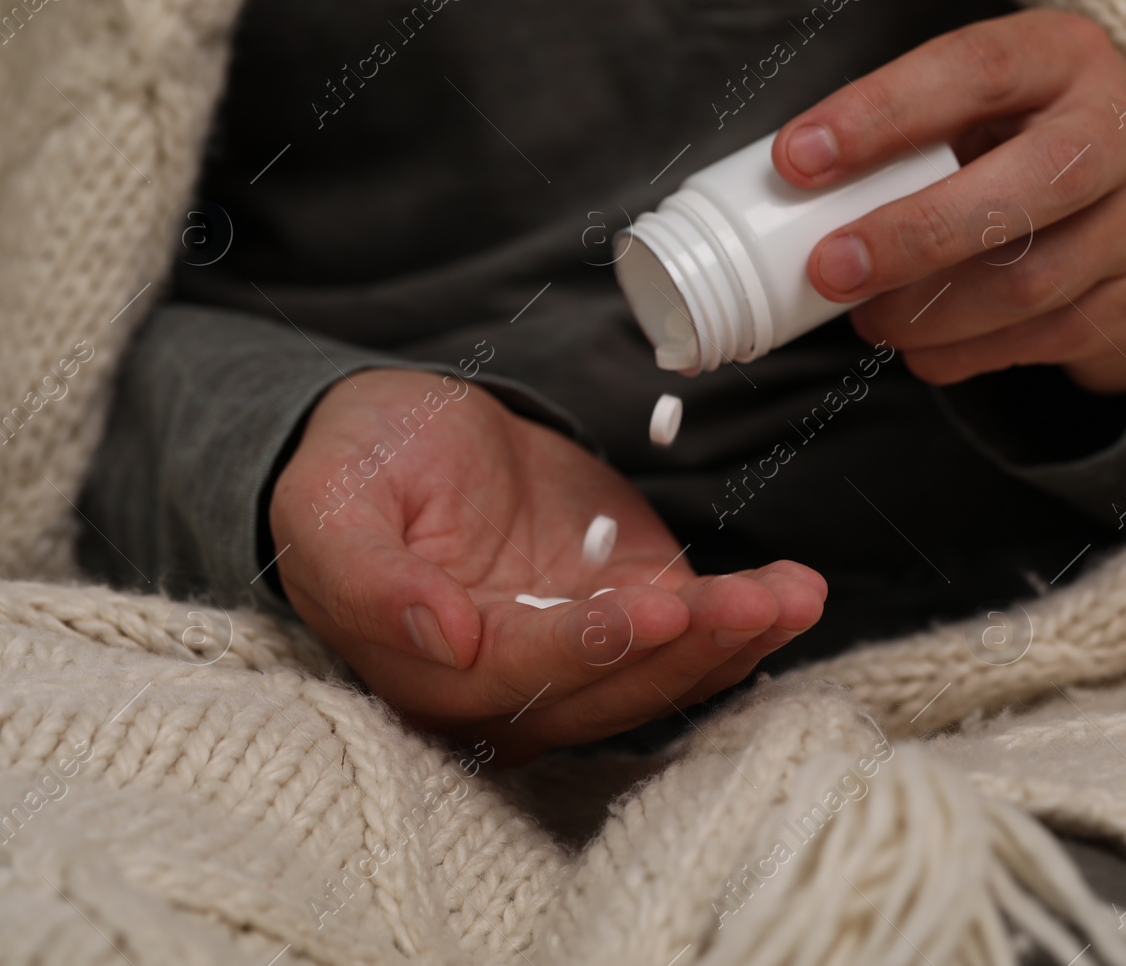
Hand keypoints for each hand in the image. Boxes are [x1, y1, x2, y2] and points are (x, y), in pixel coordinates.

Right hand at [268, 368, 824, 761]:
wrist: (399, 437)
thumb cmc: (354, 467)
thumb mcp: (329, 506)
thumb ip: (369, 578)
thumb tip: (443, 639)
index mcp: (432, 676)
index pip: (522, 677)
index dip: (589, 648)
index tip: (653, 609)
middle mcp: (513, 687)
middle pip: (612, 688)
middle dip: (689, 650)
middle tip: (757, 604)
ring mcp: (578, 654)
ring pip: (665, 670)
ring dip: (734, 641)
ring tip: (794, 597)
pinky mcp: (626, 613)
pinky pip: (692, 631)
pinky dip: (748, 616)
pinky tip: (795, 592)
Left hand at [773, 8, 1125, 392]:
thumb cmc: (1030, 150)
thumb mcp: (989, 111)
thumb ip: (917, 136)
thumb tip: (795, 191)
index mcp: (1066, 58)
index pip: (972, 73)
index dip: (879, 115)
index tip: (797, 159)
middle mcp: (1121, 132)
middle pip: (1015, 190)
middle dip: (908, 236)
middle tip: (829, 269)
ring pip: (1024, 283)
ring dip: (925, 312)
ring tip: (868, 317)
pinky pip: (1034, 339)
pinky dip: (958, 352)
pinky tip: (918, 345)